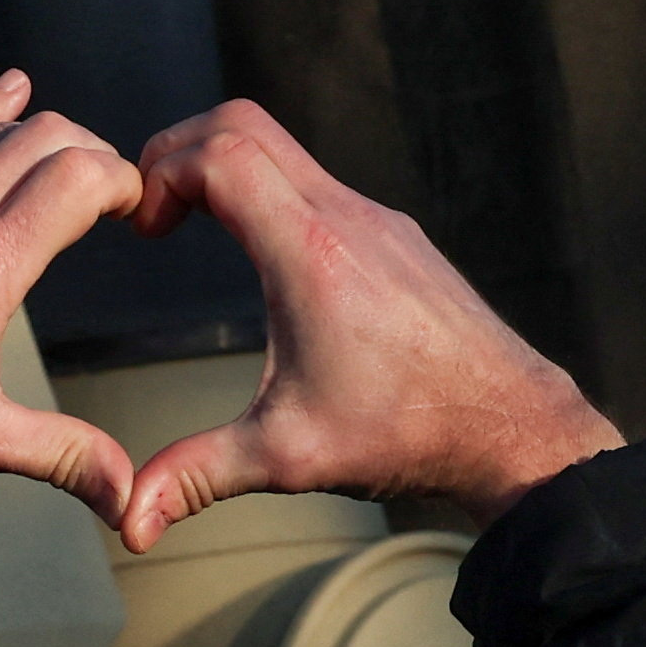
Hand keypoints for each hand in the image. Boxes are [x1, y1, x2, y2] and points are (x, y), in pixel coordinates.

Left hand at [0, 70, 140, 513]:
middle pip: (46, 139)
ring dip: (39, 137)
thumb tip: (128, 498)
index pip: (79, 179)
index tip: (134, 205)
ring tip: (65, 157)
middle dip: (92, 153)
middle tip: (106, 189)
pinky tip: (9, 95)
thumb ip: (62, 454)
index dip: (122, 179)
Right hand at [119, 100, 616, 551]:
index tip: (143, 229)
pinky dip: (270, 191)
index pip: (218, 153)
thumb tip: (131, 524)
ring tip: (195, 227)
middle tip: (153, 210)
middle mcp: (344, 216)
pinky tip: (263, 257)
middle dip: (178, 151)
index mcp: (308, 251)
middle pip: (243, 122)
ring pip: (284, 146)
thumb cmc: (405, 435)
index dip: (159, 172)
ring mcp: (377, 219)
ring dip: (226, 168)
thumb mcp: (286, 456)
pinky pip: (318, 181)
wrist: (514, 427)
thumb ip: (197, 476)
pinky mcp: (398, 236)